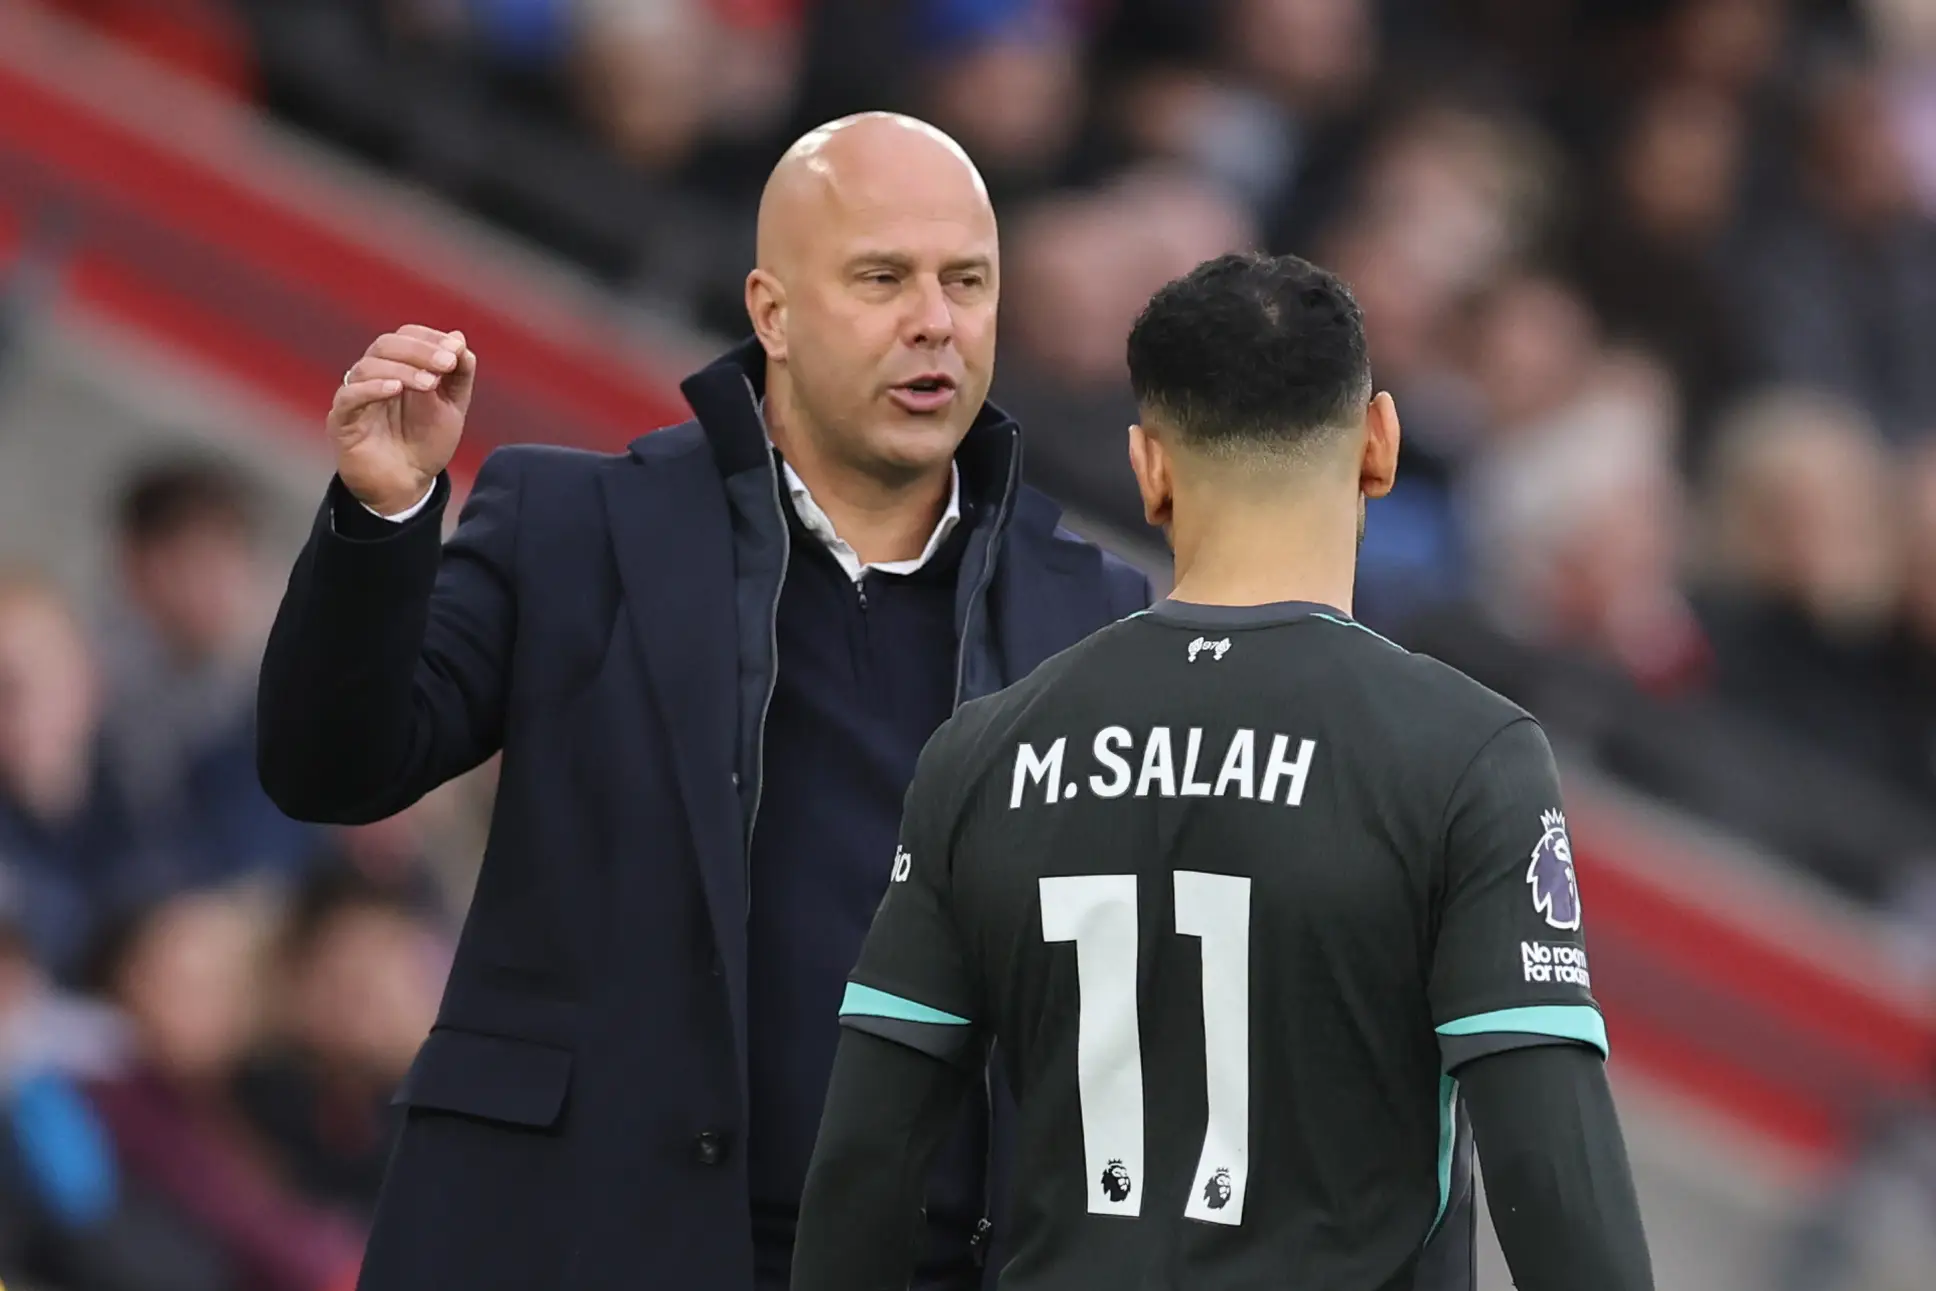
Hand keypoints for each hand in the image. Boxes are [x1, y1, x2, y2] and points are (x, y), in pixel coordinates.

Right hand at [331, 326, 477, 515]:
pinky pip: (349, 396)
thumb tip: (459, 337)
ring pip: (368, 367)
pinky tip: (395, 390)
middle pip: (386, 345)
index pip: (406, 336)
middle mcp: (373, 376)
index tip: (456, 349)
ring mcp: (355, 396)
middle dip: (420, 351)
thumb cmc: (426, 443)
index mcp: (398, 367)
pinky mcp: (342, 420)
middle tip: (446, 363)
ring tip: (429, 383)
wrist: (409, 485)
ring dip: (402, 370)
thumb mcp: (452, 407)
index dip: (430, 338)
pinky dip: (371, 388)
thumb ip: (458, 375)